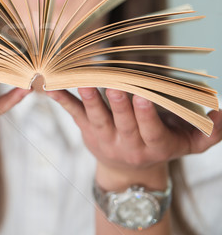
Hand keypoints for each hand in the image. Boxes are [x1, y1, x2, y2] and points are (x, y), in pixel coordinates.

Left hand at [46, 88, 221, 186]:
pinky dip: (61, 99)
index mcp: (154, 145)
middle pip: (121, 122)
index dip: (145, 114)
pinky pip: (73, 113)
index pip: (149, 129)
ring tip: (84, 82)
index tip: (143, 96)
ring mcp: (104, 136)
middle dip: (118, 103)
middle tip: (114, 84)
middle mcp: (127, 142)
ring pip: (96, 117)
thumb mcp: (191, 144)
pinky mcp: (86, 129)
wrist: (129, 172)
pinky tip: (49, 86)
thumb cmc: (165, 146)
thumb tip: (221, 112)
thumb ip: (211, 133)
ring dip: (89, 99)